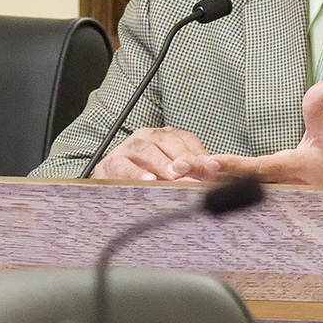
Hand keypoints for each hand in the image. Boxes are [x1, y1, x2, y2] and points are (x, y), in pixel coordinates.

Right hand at [90, 127, 210, 180]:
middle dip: (181, 155)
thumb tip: (211, 179)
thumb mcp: (171, 175)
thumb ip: (190, 174)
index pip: (185, 139)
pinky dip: (136, 173)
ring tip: (173, 176)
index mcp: (164, 137)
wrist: (111, 185)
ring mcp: (127, 147)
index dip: (199, 152)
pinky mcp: (111, 162)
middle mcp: (146, 137)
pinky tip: (148, 181)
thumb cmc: (147, 179)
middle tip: (193, 169)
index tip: (211, 167)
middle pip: (166, 140)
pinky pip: (123, 165)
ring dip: (161, 163)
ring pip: (145, 149)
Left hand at [172, 81, 322, 188]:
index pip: (259, 168)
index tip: (211, 161)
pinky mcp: (259, 199)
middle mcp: (275, 187)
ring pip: (230, 191)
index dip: (235, 166)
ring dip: (203, 183)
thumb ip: (317, 109)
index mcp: (290, 171)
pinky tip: (189, 183)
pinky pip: (232, 195)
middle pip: (235, 181)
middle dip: (206, 175)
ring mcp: (265, 197)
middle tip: (179, 168)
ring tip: (175, 173)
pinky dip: (211, 189)